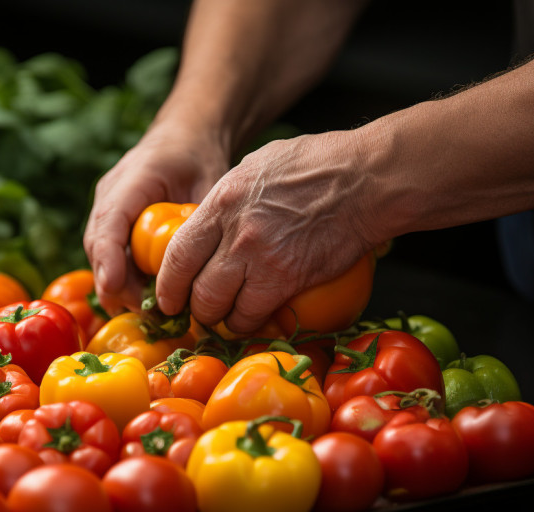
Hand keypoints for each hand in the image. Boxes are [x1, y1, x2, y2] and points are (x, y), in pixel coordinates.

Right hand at [83, 121, 229, 314]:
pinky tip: (149, 298)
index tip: (114, 286)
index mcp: (133, 179)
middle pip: (98, 246)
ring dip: (120, 286)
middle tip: (148, 312)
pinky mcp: (112, 224)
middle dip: (117, 283)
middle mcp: (110, 195)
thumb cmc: (199, 157)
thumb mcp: (210, 182)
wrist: (185, 138)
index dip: (109, 257)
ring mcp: (106, 209)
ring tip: (152, 312)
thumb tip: (203, 261)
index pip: (110, 221)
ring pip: (100, 256)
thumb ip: (201, 218)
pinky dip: (125, 279)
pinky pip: (110, 256)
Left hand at [155, 130, 379, 333]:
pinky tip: (254, 320)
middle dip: (193, 307)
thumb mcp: (256, 169)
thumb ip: (229, 200)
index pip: (177, 252)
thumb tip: (213, 223)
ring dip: (220, 319)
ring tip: (227, 318)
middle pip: (194, 287)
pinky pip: (253, 315)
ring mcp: (259, 257)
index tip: (167, 297)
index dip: (167, 283)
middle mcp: (234, 231)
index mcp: (222, 201)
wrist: (366, 180)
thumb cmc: (319, 165)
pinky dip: (248, 323)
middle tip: (199, 312)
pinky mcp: (286, 279)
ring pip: (218, 306)